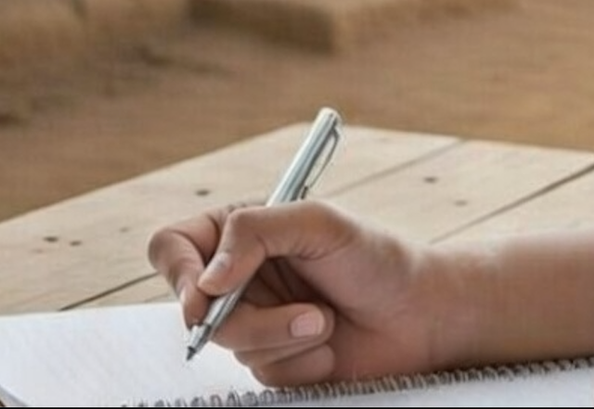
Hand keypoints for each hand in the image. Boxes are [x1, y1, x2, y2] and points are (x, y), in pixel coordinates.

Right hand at [147, 200, 443, 387]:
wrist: (419, 312)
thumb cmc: (377, 257)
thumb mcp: (320, 223)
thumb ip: (256, 232)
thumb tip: (207, 278)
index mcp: (243, 231)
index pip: (174, 246)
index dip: (179, 273)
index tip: (207, 295)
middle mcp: (241, 275)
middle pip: (194, 308)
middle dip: (254, 318)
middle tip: (306, 315)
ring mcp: (255, 318)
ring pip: (230, 344)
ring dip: (285, 336)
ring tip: (326, 318)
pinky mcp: (274, 358)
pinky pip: (261, 371)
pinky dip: (300, 360)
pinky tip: (330, 342)